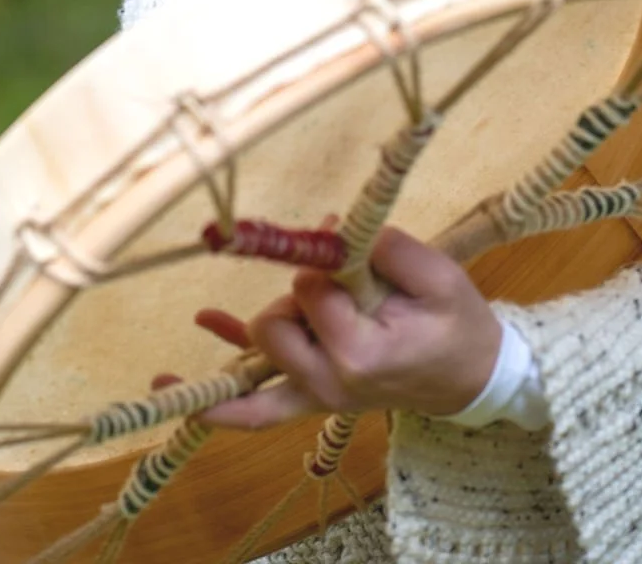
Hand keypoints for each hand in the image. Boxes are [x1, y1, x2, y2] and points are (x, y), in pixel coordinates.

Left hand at [198, 227, 500, 428]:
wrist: (473, 376)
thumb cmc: (457, 323)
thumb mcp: (437, 275)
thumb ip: (386, 248)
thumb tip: (329, 230)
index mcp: (362, 355)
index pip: (308, 292)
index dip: (319, 263)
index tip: (345, 248)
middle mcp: (330, 385)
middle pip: (270, 327)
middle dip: (289, 293)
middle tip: (328, 282)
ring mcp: (317, 399)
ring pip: (254, 367)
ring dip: (249, 329)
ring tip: (208, 315)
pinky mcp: (310, 401)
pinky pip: (254, 411)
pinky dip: (214, 397)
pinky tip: (168, 382)